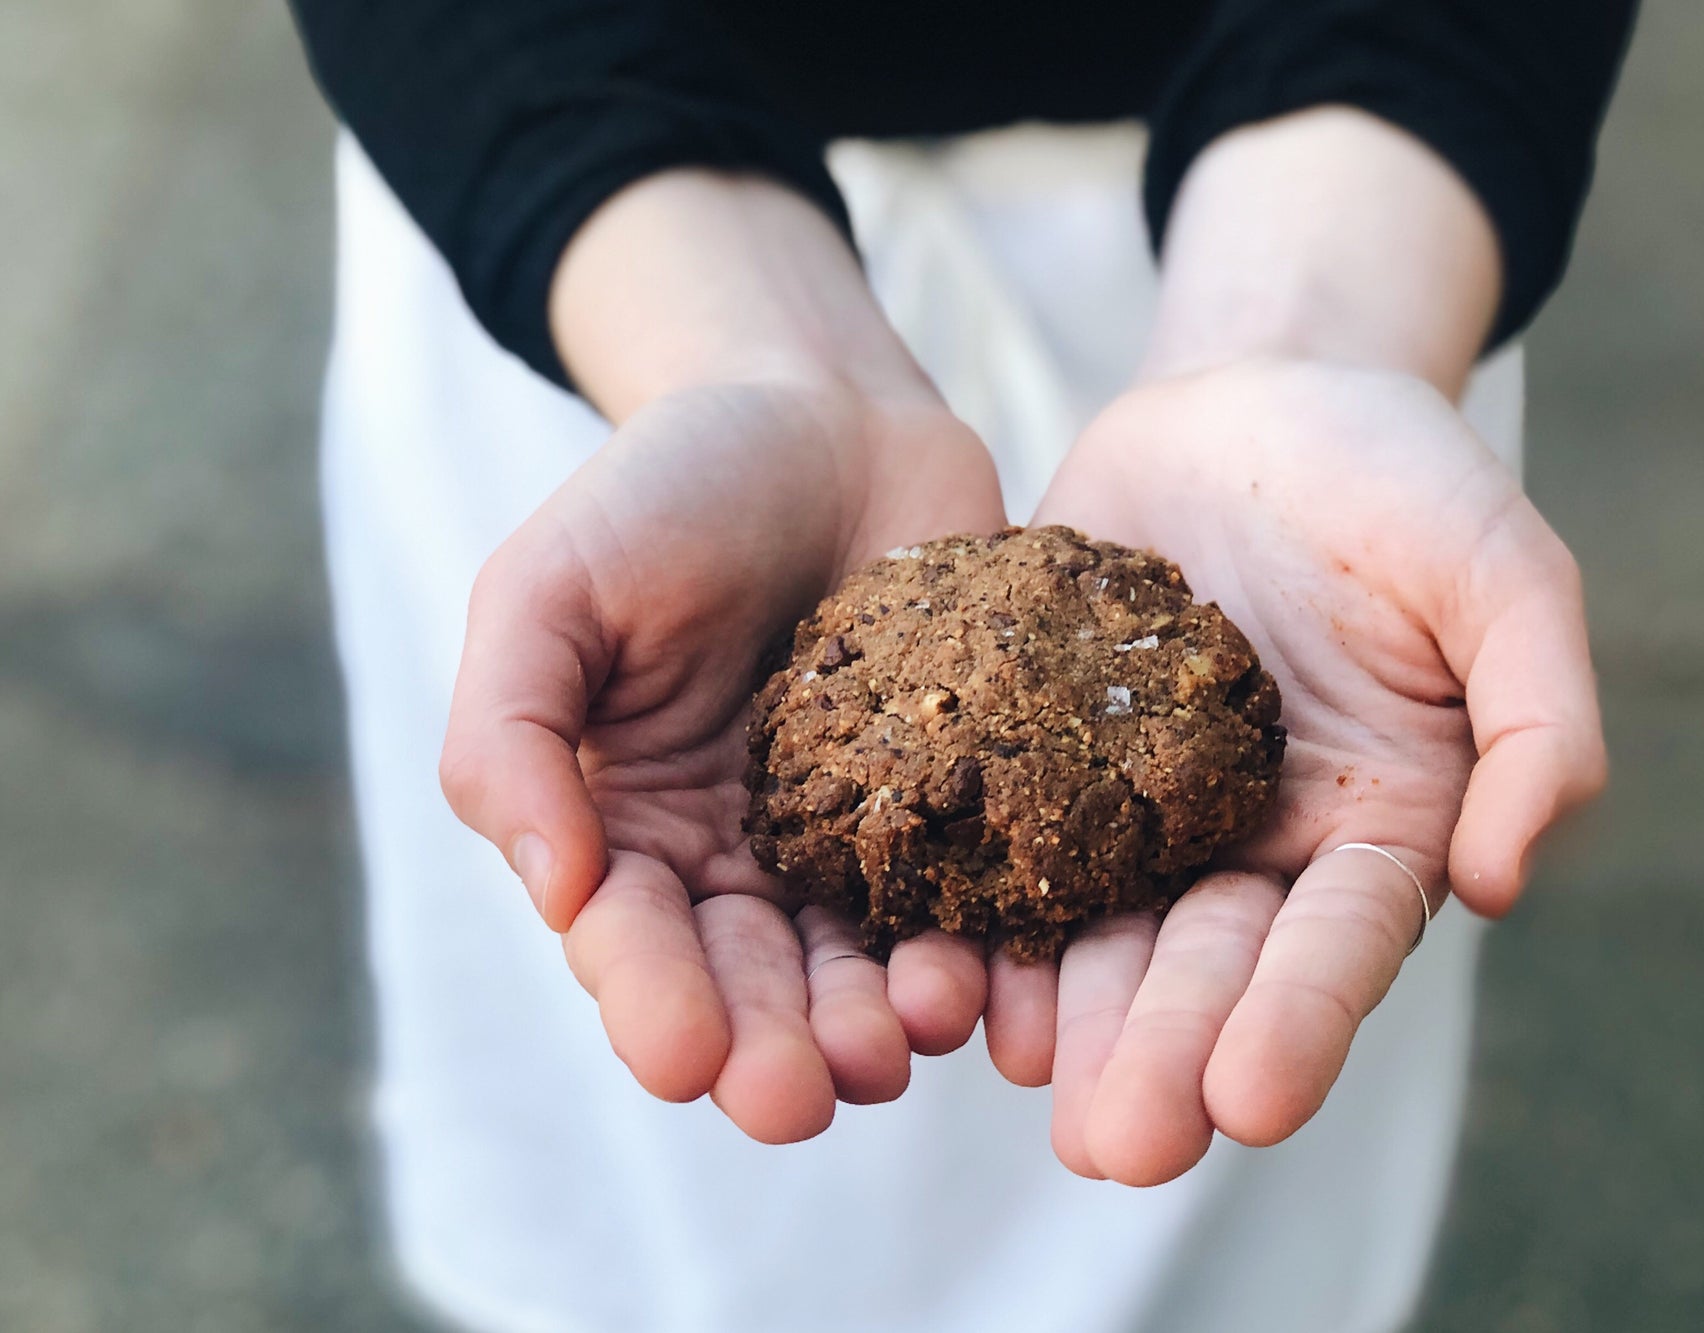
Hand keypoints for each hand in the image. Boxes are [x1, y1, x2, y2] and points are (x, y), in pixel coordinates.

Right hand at [440, 376, 1007, 1141]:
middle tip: (800, 1096)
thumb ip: (513, 733)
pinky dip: (980, 951)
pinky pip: (969, 899)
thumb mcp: (547, 587)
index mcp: (626, 826)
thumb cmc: (667, 488)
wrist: (822, 411)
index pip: (630, 943)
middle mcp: (737, 860)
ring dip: (874, 1021)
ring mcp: (854, 841)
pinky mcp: (955, 806)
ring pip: (860, 965)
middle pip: (750, 982)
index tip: (688, 1058)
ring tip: (902, 1042)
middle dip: (771, 1047)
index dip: (653, 1004)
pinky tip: (988, 983)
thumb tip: (557, 890)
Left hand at [982, 360, 1605, 1183]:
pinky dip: (983, 910)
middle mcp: (1258, 843)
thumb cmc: (1401, 476)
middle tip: (1116, 1146)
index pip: (1343, 941)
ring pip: (1106, 930)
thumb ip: (1538, 714)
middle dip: (1169, 1054)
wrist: (1256, 397)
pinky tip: (943, 970)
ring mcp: (1142, 807)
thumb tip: (1505, 880)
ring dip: (1070, 1017)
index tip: (1249, 1103)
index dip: (1301, 1021)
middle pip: (1213, 964)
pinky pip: (1009, 839)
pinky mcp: (1042, 754)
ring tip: (1025, 1084)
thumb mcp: (1502, 567)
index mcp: (1378, 821)